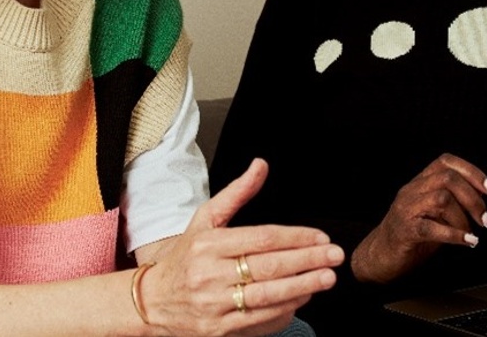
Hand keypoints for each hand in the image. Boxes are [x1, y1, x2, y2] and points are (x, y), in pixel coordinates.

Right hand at [143, 158, 342, 336]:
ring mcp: (214, 304)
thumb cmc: (184, 258)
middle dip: (307, 261)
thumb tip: (261, 165)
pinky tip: (302, 298)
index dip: (296, 238)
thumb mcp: (204, 220)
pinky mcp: (219, 329)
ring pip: (267, 296)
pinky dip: (284, 310)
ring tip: (326, 278)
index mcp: (208, 244)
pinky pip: (259, 320)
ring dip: (302, 286)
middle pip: (268, 267)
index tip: (320, 237)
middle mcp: (210, 274)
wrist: (152, 302)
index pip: (262, 238)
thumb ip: (236, 194)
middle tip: (334, 256)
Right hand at [352, 153, 486, 283]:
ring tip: (471, 233)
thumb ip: (452, 203)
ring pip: (441, 199)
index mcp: (419, 183)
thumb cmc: (410, 234)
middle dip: (473, 199)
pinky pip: (431, 228)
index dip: (472, 172)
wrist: (379, 255)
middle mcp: (411, 191)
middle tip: (485, 219)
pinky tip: (467, 241)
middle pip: (447, 178)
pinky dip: (455, 235)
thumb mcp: (433, 212)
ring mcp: (406, 209)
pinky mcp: (404, 231)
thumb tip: (482, 204)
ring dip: (464, 218)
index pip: (446, 162)